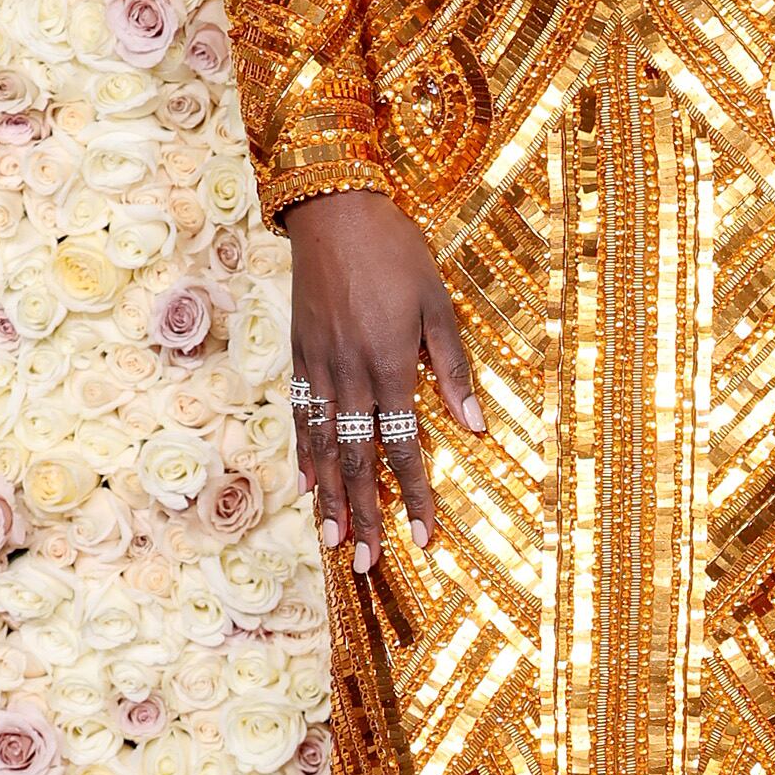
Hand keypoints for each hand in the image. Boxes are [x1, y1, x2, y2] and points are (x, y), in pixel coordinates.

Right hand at [281, 188, 482, 574]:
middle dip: (363, 514)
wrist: (333, 211)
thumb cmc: (396, 253)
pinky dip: (303, 453)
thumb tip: (475, 428)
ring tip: (332, 540)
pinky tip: (306, 483)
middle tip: (364, 563)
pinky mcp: (300, 355)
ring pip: (322, 446)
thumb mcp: (438, 304)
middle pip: (355, 460)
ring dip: (329, 498)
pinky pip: (301, 416)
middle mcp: (349, 376)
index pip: (403, 447)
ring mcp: (319, 368)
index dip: (413, 495)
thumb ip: (453, 370)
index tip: (423, 537)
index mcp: (389, 367)